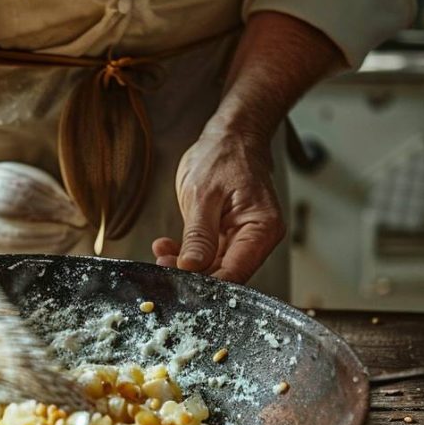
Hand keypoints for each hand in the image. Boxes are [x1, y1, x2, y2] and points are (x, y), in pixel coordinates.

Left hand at [152, 126, 284, 282]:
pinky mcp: (224, 237)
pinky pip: (205, 256)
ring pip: (212, 268)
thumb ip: (199, 234)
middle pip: (225, 274)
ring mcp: (240, 240)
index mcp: (262, 228)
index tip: (182, 286)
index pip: (238, 271)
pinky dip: (184, 255)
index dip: (209, 284)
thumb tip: (191, 266)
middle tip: (163, 266)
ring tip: (161, 254)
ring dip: (184, 266)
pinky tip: (166, 248)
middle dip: (192, 275)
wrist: (228, 138)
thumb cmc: (224, 156)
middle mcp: (256, 239)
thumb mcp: (204, 194)